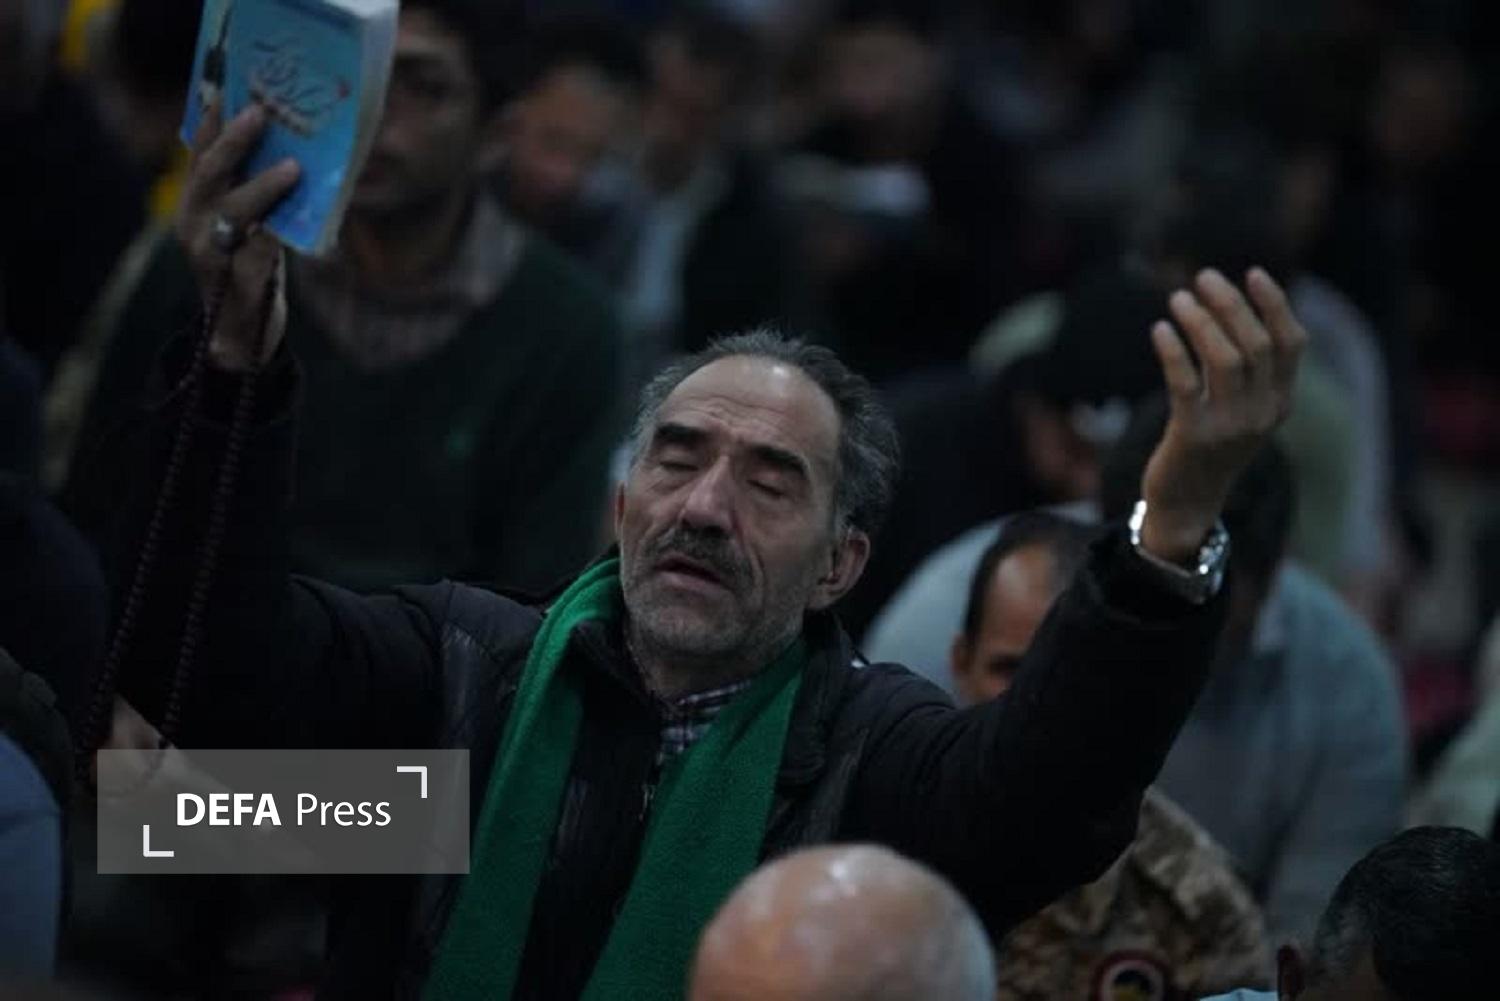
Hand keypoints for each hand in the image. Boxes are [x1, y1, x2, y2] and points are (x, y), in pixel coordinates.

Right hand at [176, 100, 300, 370]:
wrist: (241, 337)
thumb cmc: (250, 269)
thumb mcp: (251, 224)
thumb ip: (255, 190)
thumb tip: (287, 145)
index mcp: (196, 205)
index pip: (200, 154)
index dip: (212, 120)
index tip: (227, 85)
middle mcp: (194, 226)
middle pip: (210, 175)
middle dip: (234, 142)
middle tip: (260, 114)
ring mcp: (210, 257)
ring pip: (232, 214)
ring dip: (262, 187)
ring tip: (293, 168)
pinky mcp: (234, 288)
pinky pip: (255, 258)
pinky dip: (273, 241)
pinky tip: (290, 228)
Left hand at [1140, 267, 1306, 564]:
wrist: (1188, 503)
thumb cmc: (1209, 443)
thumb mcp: (1240, 408)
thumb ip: (1244, 368)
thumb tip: (1229, 307)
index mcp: (1280, 402)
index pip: (1290, 344)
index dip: (1275, 304)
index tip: (1252, 272)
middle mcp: (1262, 413)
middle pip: (1256, 344)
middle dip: (1231, 304)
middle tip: (1203, 277)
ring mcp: (1230, 426)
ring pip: (1226, 359)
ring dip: (1201, 322)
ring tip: (1177, 298)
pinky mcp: (1193, 436)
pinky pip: (1185, 384)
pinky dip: (1174, 351)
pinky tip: (1159, 329)